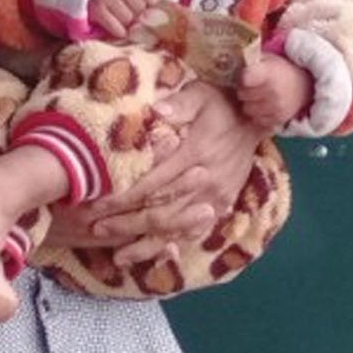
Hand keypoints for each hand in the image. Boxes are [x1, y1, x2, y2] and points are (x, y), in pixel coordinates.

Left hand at [65, 78, 257, 258]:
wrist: (256, 119)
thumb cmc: (221, 104)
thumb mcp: (201, 94)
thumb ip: (180, 104)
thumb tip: (157, 111)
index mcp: (195, 153)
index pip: (154, 181)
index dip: (125, 195)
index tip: (99, 203)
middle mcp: (205, 181)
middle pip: (161, 210)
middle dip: (127, 224)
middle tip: (96, 230)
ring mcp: (215, 197)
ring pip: (177, 228)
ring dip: (146, 244)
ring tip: (118, 257)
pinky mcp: (222, 206)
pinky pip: (196, 233)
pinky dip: (174, 246)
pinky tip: (154, 258)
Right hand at [88, 0, 162, 41]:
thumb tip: (164, 16)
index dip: (151, 2)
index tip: (147, 2)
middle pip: (140, 8)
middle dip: (139, 13)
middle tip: (134, 11)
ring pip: (128, 19)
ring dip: (129, 23)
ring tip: (124, 16)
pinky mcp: (97, 9)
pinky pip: (116, 28)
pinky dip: (119, 31)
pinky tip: (119, 26)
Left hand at [234, 48, 312, 132]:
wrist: (305, 87)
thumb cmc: (282, 70)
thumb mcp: (269, 59)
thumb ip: (252, 60)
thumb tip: (230, 60)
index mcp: (270, 73)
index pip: (245, 78)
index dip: (242, 77)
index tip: (247, 75)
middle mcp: (273, 91)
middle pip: (242, 94)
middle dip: (243, 89)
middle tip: (251, 86)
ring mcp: (275, 107)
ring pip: (247, 108)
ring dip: (249, 102)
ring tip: (258, 96)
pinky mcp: (277, 120)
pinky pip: (256, 119)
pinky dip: (258, 113)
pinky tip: (264, 105)